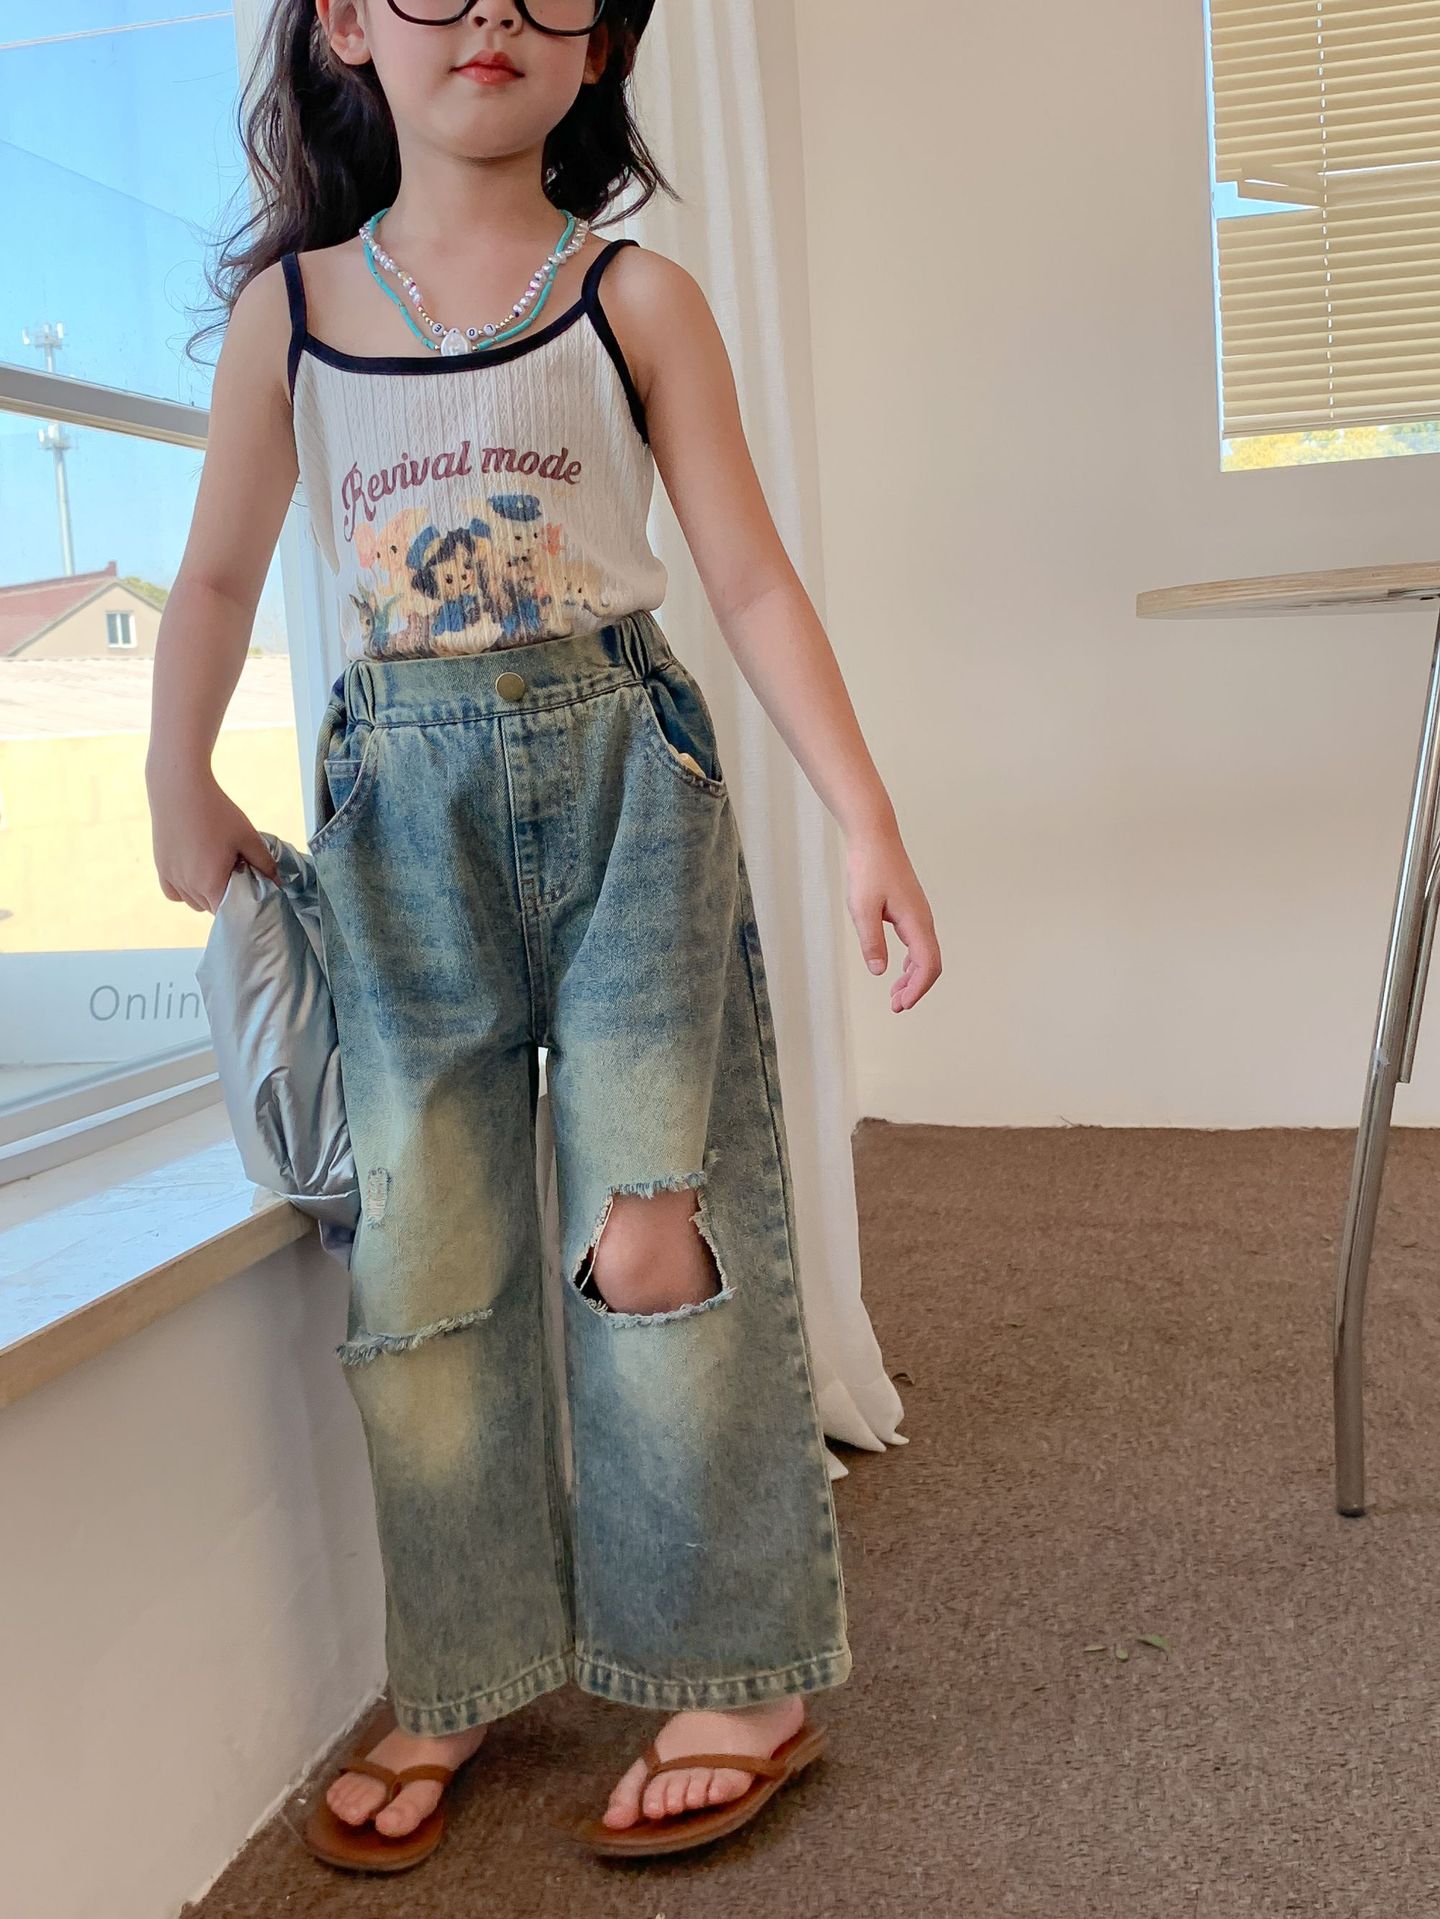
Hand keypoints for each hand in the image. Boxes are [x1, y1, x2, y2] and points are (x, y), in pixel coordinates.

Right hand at [147, 764, 279, 913]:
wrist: (180, 789)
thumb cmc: (216, 812)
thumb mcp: (248, 837)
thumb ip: (264, 864)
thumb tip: (276, 883)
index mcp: (211, 883)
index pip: (228, 912)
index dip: (241, 904)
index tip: (249, 889)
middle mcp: (188, 886)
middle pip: (211, 908)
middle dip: (225, 897)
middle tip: (235, 872)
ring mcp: (171, 877)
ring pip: (192, 902)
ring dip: (206, 895)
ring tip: (215, 869)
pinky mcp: (161, 867)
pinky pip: (174, 893)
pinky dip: (185, 890)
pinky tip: (195, 874)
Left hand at [845, 824, 941, 1011]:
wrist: (874, 837)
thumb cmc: (869, 868)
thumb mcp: (862, 908)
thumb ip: (871, 941)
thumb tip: (879, 971)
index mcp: (916, 921)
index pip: (927, 964)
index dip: (917, 989)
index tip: (901, 1004)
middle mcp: (923, 919)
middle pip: (930, 963)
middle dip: (916, 988)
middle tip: (896, 1006)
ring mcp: (918, 914)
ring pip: (925, 954)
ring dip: (913, 977)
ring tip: (895, 995)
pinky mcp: (910, 910)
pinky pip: (918, 943)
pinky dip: (911, 962)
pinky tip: (897, 969)